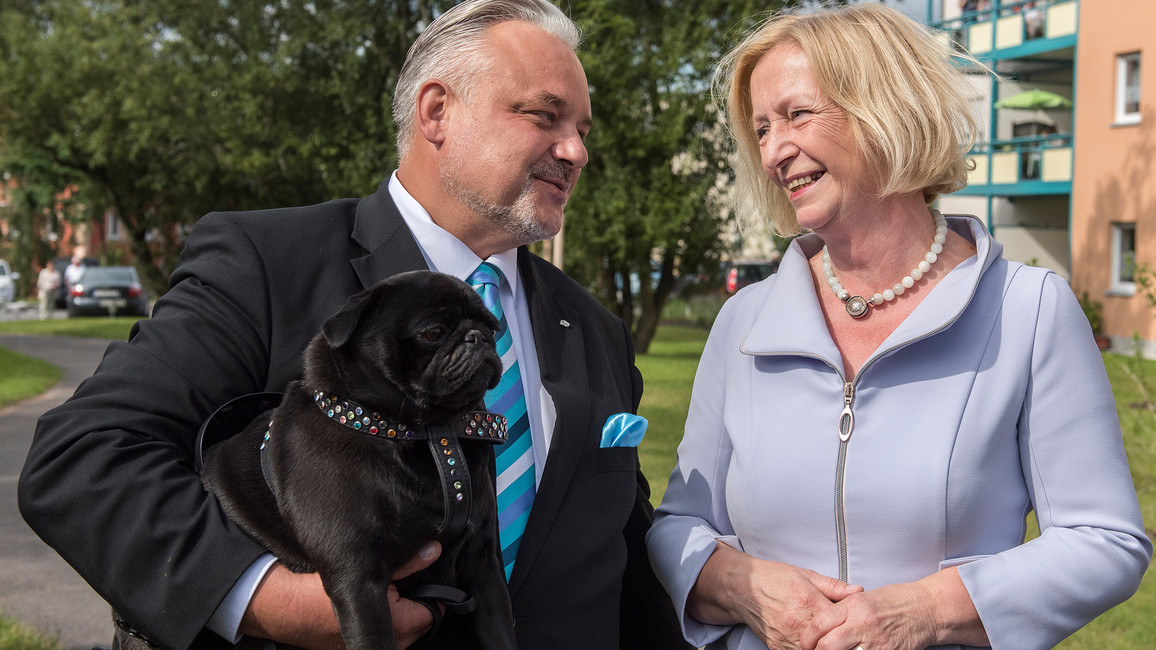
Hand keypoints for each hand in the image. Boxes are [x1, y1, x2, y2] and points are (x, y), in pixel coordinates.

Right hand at [240, 541, 442, 649]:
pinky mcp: (353, 644)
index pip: (434, 612)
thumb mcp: (366, 568)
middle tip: (407, 574)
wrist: (279, 605)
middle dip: (416, 598)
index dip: (435, 589)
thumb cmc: (318, 591)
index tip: (430, 572)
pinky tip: (370, 595)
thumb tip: (434, 552)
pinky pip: (380, 628)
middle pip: (419, 621)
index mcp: (398, 628)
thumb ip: (407, 563)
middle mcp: (388, 643)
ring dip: (398, 607)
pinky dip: (380, 614)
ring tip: (386, 583)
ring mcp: (367, 646)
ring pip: (401, 626)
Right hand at [687, 542, 861, 648]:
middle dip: (840, 642)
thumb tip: (858, 591)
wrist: (742, 586)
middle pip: (828, 643)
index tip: (859, 630)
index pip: (839, 624)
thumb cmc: (773, 578)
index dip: (851, 628)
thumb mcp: (806, 574)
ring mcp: (786, 638)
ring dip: (824, 648)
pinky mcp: (777, 647)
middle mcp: (797, 623)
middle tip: (850, 641)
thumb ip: (834, 586)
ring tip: (832, 643)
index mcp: (808, 603)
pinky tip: (814, 645)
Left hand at [800, 581, 935, 649]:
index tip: (804, 644)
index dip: (807, 638)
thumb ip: (842, 608)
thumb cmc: (896, 601)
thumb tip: (822, 622)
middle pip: (826, 645)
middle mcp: (862, 623)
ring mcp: (875, 642)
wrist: (926, 609)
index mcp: (854, 605)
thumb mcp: (864, 597)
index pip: (819, 624)